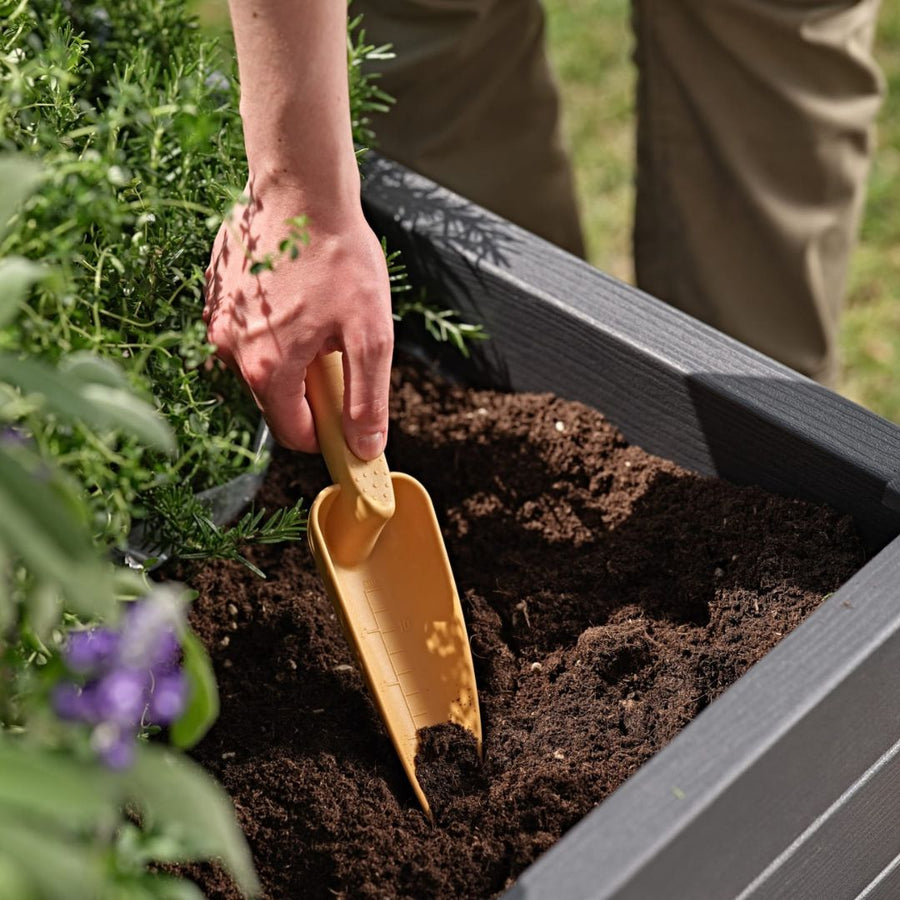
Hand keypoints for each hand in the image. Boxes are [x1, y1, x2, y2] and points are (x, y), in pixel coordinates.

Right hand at [203, 181, 393, 458]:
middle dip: (311, 387)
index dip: (326, 432)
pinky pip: (247, 331)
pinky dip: (273, 326)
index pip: (293, 432)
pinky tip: (295, 292)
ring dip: (292, 354)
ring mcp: (217, 321)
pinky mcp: (215, 295)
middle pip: (276, 399)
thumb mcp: (370, 333)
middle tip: (338, 346)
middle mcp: (230, 351)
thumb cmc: (337, 254)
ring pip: (261, 363)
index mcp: (268, 368)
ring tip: (318, 311)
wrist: (299, 186)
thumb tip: (364, 447)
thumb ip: (367, 398)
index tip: (347, 417)